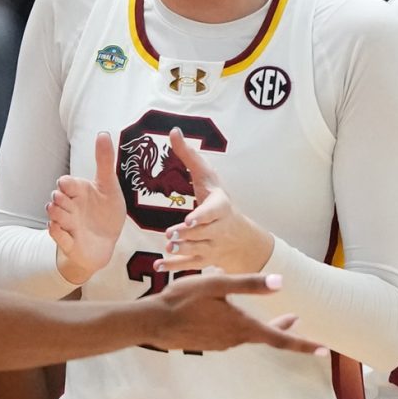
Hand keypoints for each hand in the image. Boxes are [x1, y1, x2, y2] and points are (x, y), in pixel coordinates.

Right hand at [49, 132, 125, 284]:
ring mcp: (67, 224)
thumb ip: (105, 161)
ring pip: (53, 214)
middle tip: (68, 202)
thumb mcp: (109, 186)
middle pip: (56, 198)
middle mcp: (70, 206)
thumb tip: (103, 132)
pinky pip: (56, 236)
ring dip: (57, 214)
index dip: (66, 183)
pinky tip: (63, 230)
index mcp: (79, 191)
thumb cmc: (106, 213)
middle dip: (59, 199)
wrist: (105, 244)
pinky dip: (57, 233)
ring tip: (68, 218)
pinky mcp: (68, 241)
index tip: (69, 186)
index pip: (65, 182)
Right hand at [147, 272, 324, 354]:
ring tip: (262, 313)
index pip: (279, 338)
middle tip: (296, 321)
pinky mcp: (207, 344)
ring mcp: (220, 344)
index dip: (303, 344)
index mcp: (241, 326)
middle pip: (265, 336)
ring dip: (259, 326)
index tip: (325, 350)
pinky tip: (229, 315)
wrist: (151, 323)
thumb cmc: (182, 300)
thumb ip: (248, 284)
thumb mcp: (216, 285)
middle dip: (283, 330)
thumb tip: (281, 282)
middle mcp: (234, 339)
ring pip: (246, 335)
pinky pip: (230, 336)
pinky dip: (239, 327)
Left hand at [157, 128, 272, 274]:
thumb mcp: (207, 177)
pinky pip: (189, 265)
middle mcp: (218, 228)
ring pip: (197, 250)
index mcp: (220, 207)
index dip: (202, 216)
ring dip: (182, 250)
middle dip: (189, 234)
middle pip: (204, 232)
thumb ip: (189, 156)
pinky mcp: (204, 260)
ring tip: (168, 246)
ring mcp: (212, 246)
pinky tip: (158, 266)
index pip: (213, 211)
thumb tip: (174, 131)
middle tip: (172, 234)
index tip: (190, 219)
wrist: (239, 235)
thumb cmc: (218, 200)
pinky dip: (174, 267)